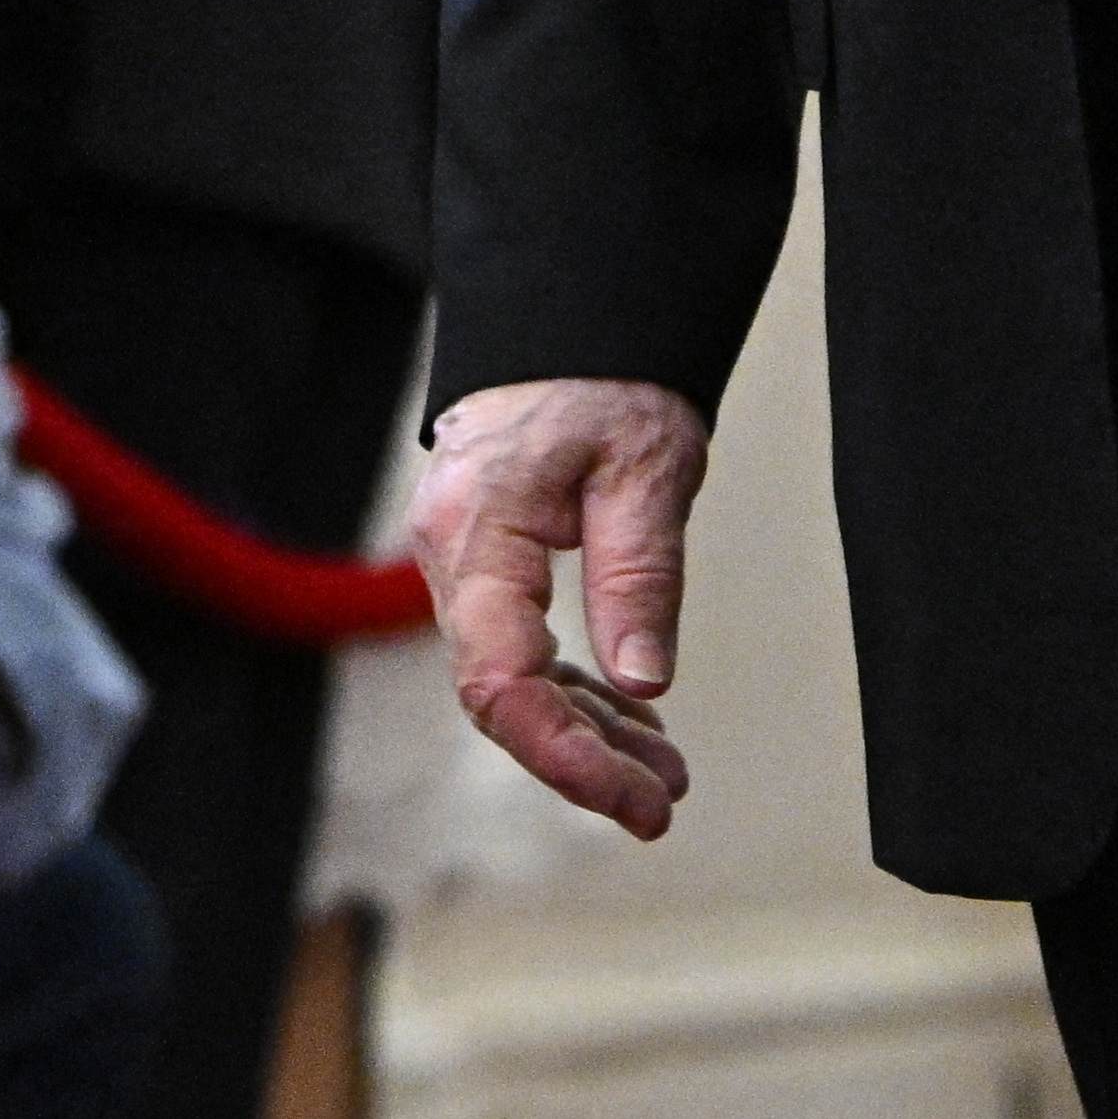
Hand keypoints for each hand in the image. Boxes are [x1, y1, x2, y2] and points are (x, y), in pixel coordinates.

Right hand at [418, 377, 709, 837]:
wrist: (568, 314)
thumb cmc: (601, 374)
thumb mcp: (643, 469)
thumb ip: (638, 576)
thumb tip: (642, 683)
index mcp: (477, 532)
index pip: (501, 679)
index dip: (562, 755)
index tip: (632, 799)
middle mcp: (452, 556)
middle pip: (502, 694)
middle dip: (581, 760)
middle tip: (661, 804)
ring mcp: (464, 562)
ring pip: (514, 679)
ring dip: (586, 734)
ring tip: (665, 775)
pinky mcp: (489, 563)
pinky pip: (522, 648)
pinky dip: (577, 693)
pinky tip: (633, 723)